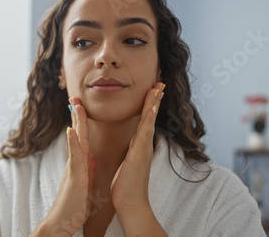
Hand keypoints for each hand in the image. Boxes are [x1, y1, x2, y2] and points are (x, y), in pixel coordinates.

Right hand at [38, 99, 97, 235]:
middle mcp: (75, 162)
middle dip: (77, 115)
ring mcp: (73, 168)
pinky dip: (72, 143)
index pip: (81, 138)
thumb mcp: (84, 184)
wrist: (61, 222)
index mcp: (79, 164)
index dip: (81, 122)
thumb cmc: (73, 205)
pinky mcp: (73, 176)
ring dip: (75, 122)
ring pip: (75, 140)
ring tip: (75, 105)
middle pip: (77, 134)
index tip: (81, 106)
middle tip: (75, 97)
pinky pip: (74, 157)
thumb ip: (87, 169)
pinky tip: (71, 132)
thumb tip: (91, 157)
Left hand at [110, 82, 165, 212]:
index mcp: (138, 146)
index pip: (144, 121)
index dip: (148, 105)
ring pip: (148, 121)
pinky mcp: (140, 155)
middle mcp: (143, 145)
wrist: (130, 203)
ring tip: (157, 88)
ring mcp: (143, 149)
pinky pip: (144, 134)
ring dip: (153, 104)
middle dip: (154, 99)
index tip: (152, 91)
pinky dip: (148, 120)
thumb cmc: (126, 186)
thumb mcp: (128, 163)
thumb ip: (131, 153)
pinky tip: (151, 109)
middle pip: (150, 117)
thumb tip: (133, 146)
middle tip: (160, 83)